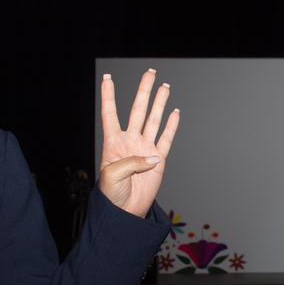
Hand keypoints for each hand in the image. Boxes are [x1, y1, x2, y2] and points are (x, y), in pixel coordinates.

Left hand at [98, 69, 179, 217]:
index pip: (110, 114)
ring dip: (160, 103)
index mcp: (113, 143)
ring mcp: (145, 149)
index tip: (108, 78)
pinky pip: (166, 139)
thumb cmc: (112, 194)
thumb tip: (153, 157)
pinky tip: (175, 112)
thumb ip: (131, 162)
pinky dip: (171, 126)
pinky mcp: (158, 161)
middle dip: (144, 91)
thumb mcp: (113, 175)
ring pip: (154, 120)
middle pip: (138, 110)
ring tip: (165, 87)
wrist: (125, 211)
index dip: (109, 96)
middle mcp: (130, 141)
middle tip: (150, 73)